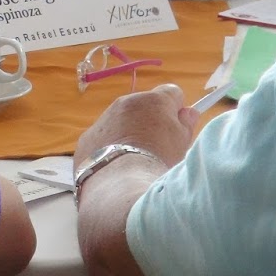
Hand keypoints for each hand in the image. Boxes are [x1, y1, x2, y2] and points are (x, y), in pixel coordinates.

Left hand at [75, 83, 200, 169]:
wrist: (121, 183)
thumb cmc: (159, 161)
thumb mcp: (182, 142)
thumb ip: (185, 123)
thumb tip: (187, 112)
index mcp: (153, 100)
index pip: (171, 92)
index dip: (176, 109)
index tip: (177, 125)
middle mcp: (125, 103)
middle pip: (143, 107)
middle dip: (151, 121)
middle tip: (157, 147)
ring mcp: (103, 119)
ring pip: (121, 121)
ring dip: (129, 134)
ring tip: (136, 160)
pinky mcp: (87, 137)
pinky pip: (103, 138)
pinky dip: (110, 147)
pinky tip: (116, 166)